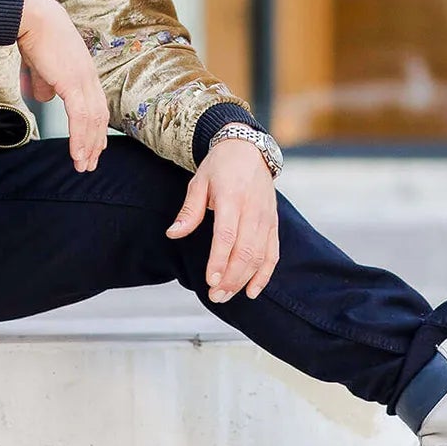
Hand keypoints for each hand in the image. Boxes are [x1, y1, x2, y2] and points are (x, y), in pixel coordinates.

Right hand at [17, 0, 107, 171]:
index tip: (94, 144)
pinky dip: (80, 139)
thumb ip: (45, 81)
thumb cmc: (34, 32)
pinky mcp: (73, 83)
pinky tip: (77, 154)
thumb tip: (46, 98)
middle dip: (95, 142)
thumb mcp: (41, 63)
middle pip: (99, 116)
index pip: (96, 104)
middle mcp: (88, 76)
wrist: (32, 15)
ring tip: (83, 166)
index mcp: (83, 70)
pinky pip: (80, 118)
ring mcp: (83, 80)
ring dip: (88, 146)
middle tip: (90, 163)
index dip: (96, 127)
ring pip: (92, 121)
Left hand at [165, 139, 278, 301]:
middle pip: (245, 251)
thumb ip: (189, 210)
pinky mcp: (273, 224)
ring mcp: (266, 218)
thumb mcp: (198, 181)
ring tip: (225, 295)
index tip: (210, 280)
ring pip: (259, 256)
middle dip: (230, 278)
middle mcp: (252, 209)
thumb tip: (173, 233)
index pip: (227, 235)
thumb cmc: (219, 167)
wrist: (248, 149)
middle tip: (215, 295)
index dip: (219, 260)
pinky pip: (273, 254)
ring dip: (243, 280)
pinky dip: (264, 275)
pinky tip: (252, 291)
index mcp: (232, 197)